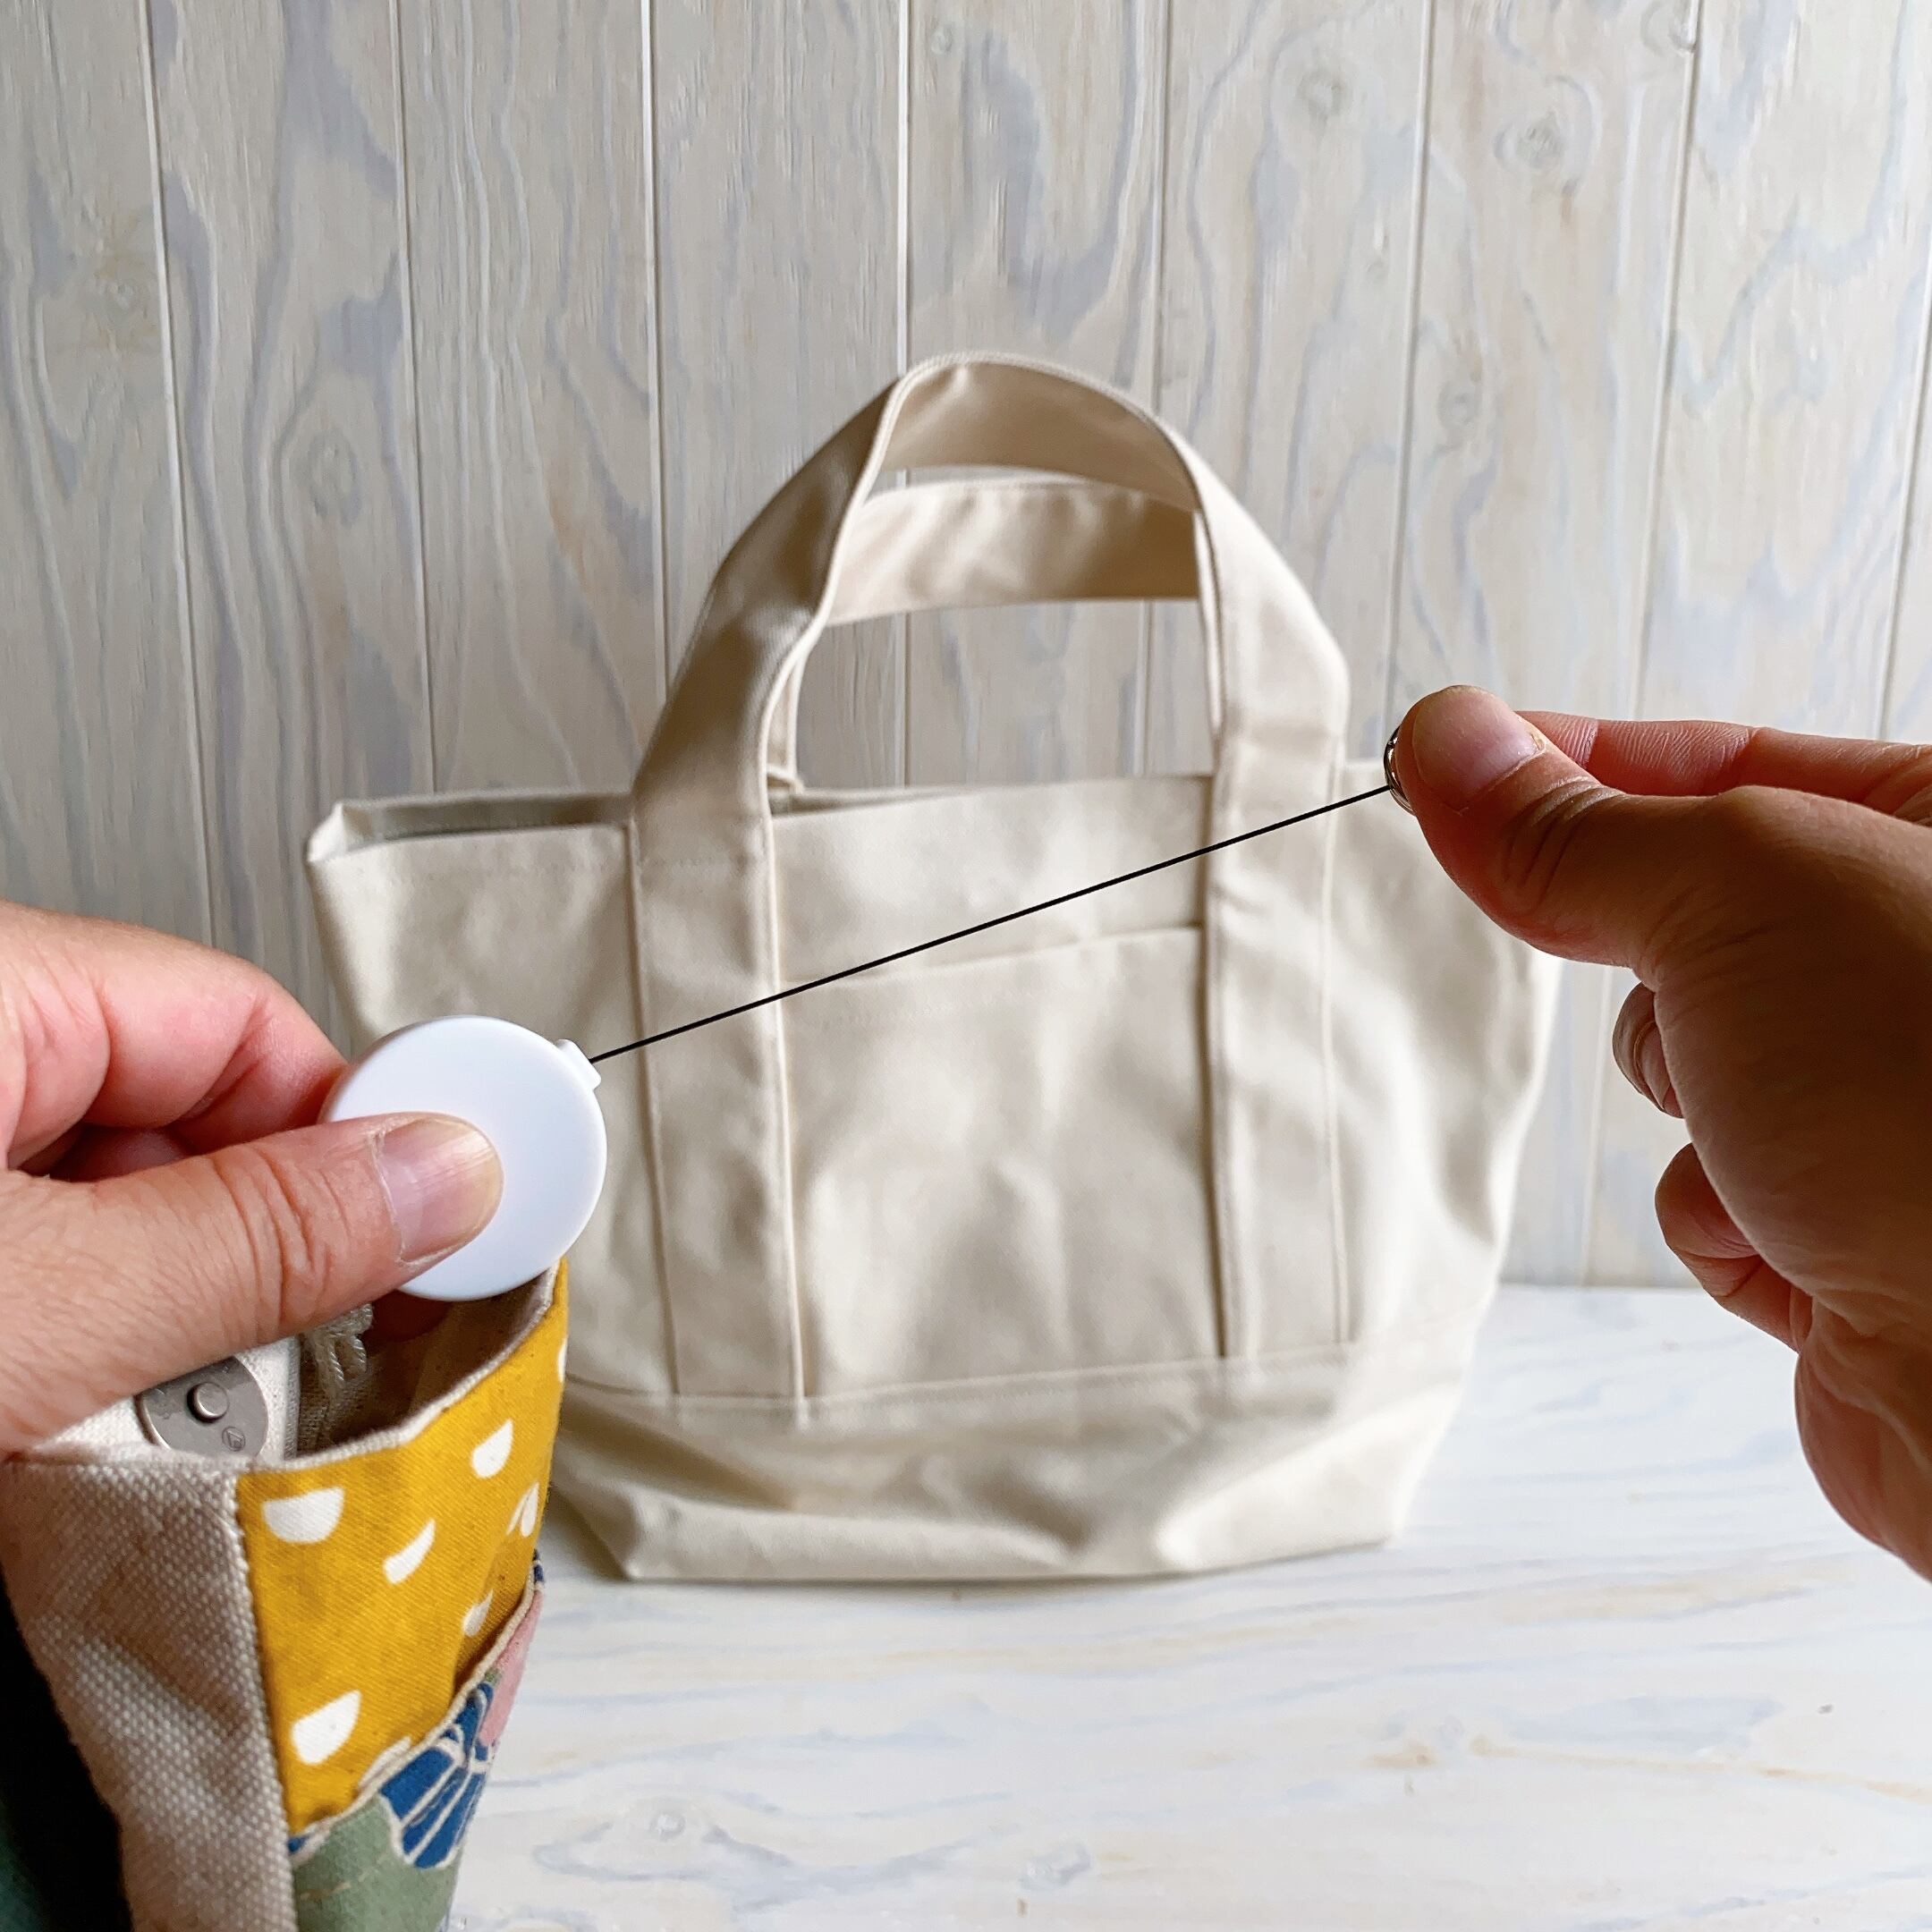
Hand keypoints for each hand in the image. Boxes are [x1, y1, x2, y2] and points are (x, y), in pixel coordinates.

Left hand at [0, 902, 500, 1452]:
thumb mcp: (38, 1307)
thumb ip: (258, 1237)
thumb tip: (445, 1175)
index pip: (245, 1020)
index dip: (356, 1134)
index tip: (435, 1240)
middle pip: (183, 1119)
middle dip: (245, 1257)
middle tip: (270, 1377)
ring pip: (103, 1207)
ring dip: (148, 1320)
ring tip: (118, 1424)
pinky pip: (32, 1256)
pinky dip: (65, 1337)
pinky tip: (48, 1417)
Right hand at [1391, 686, 1931, 1579]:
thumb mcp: (1742, 894)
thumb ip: (1582, 826)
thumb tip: (1454, 746)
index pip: (1738, 763)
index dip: (1583, 762)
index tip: (1458, 763)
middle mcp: (1926, 975)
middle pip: (1700, 921)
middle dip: (1662, 970)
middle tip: (1670, 979)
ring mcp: (1895, 1107)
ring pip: (1690, 1063)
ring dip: (1691, 1101)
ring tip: (1771, 1134)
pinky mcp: (1855, 1232)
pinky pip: (1708, 1191)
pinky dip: (1716, 1215)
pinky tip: (1786, 1233)